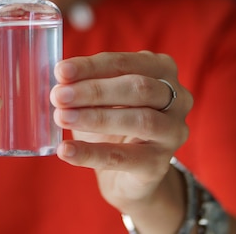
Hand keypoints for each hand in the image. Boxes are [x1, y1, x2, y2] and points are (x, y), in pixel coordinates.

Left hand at [50, 51, 191, 216]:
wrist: (125, 172)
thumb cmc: (112, 121)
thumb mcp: (101, 97)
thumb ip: (85, 83)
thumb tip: (59, 77)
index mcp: (161, 69)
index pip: (124, 63)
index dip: (91, 66)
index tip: (60, 71)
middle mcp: (177, 98)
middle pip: (137, 88)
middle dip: (94, 90)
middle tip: (58, 95)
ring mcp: (173, 132)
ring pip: (139, 121)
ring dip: (95, 118)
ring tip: (61, 117)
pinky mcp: (160, 164)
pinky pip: (124, 158)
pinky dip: (91, 153)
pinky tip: (66, 150)